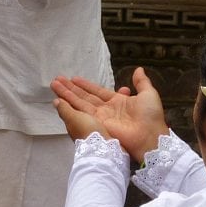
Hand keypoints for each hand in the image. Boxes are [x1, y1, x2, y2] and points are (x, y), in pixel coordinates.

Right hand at [51, 67, 169, 162]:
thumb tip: (138, 69)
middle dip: (71, 88)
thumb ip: (141, 82)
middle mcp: (106, 109)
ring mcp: (100, 117)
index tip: (74, 78)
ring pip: (80, 102)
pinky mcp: (96, 122)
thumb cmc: (151, 117)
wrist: (150, 137)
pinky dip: (69, 104)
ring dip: (67, 93)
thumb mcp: (149, 94)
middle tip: (58, 79)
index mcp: (118, 102)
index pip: (97, 91)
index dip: (85, 85)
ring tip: (54, 84)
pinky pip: (81, 111)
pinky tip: (59, 98)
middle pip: (85, 96)